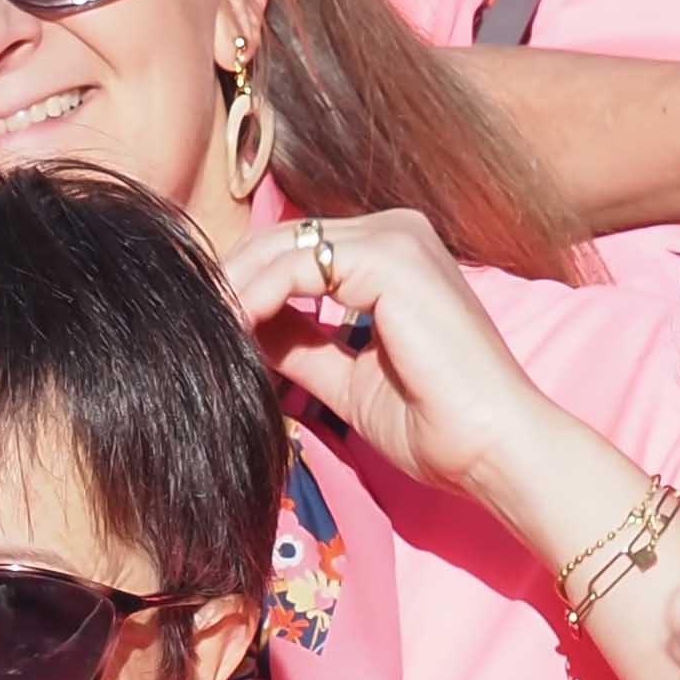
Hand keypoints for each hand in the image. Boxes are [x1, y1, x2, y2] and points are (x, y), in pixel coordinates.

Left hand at [217, 203, 570, 507]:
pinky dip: (254, 297)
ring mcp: (396, 237)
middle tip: (186, 328)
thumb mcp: (346, 378)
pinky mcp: (391, 256)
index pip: (294, 253)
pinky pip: (295, 265)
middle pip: (280, 241)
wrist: (493, 448)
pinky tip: (231, 332)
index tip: (203, 329)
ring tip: (200, 334)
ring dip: (232, 291)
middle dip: (227, 283)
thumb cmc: (436, 424)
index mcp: (392, 254)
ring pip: (280, 247)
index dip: (241, 288)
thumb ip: (299, 345)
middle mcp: (396, 231)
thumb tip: (243, 329)